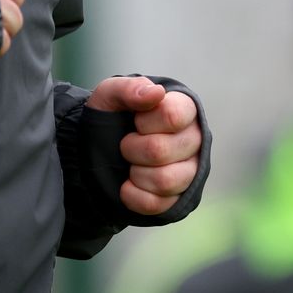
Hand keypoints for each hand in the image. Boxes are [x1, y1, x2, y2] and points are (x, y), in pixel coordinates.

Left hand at [86, 76, 201, 215]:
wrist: (97, 150)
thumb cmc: (112, 117)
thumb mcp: (109, 96)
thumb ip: (129, 88)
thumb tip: (156, 93)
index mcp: (183, 110)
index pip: (173, 115)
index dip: (144, 121)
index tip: (135, 120)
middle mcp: (194, 140)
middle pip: (160, 151)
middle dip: (132, 148)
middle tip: (126, 144)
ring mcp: (189, 172)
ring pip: (164, 180)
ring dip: (135, 173)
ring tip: (130, 164)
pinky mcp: (178, 199)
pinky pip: (156, 204)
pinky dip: (133, 195)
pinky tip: (128, 184)